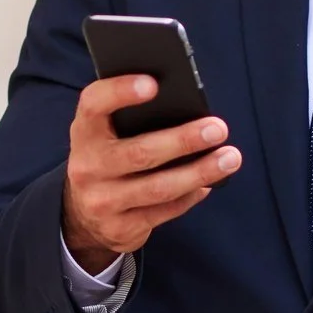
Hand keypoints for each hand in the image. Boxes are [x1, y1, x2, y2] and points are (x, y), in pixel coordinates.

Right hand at [62, 75, 241, 273]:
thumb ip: (131, 118)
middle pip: (140, 152)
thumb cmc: (108, 158)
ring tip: (229, 158)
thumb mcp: (106, 135)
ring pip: (159, 188)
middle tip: (217, 129)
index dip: (120, 91)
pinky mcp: (120, 228)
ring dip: (199, 172)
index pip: (94, 104)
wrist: (83, 216)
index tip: (154, 84)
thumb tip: (188, 109)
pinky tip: (209, 183)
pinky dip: (191, 195)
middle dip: (183, 140)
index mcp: (85, 132)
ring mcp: (102, 201)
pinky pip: (165, 211)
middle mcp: (87, 166)